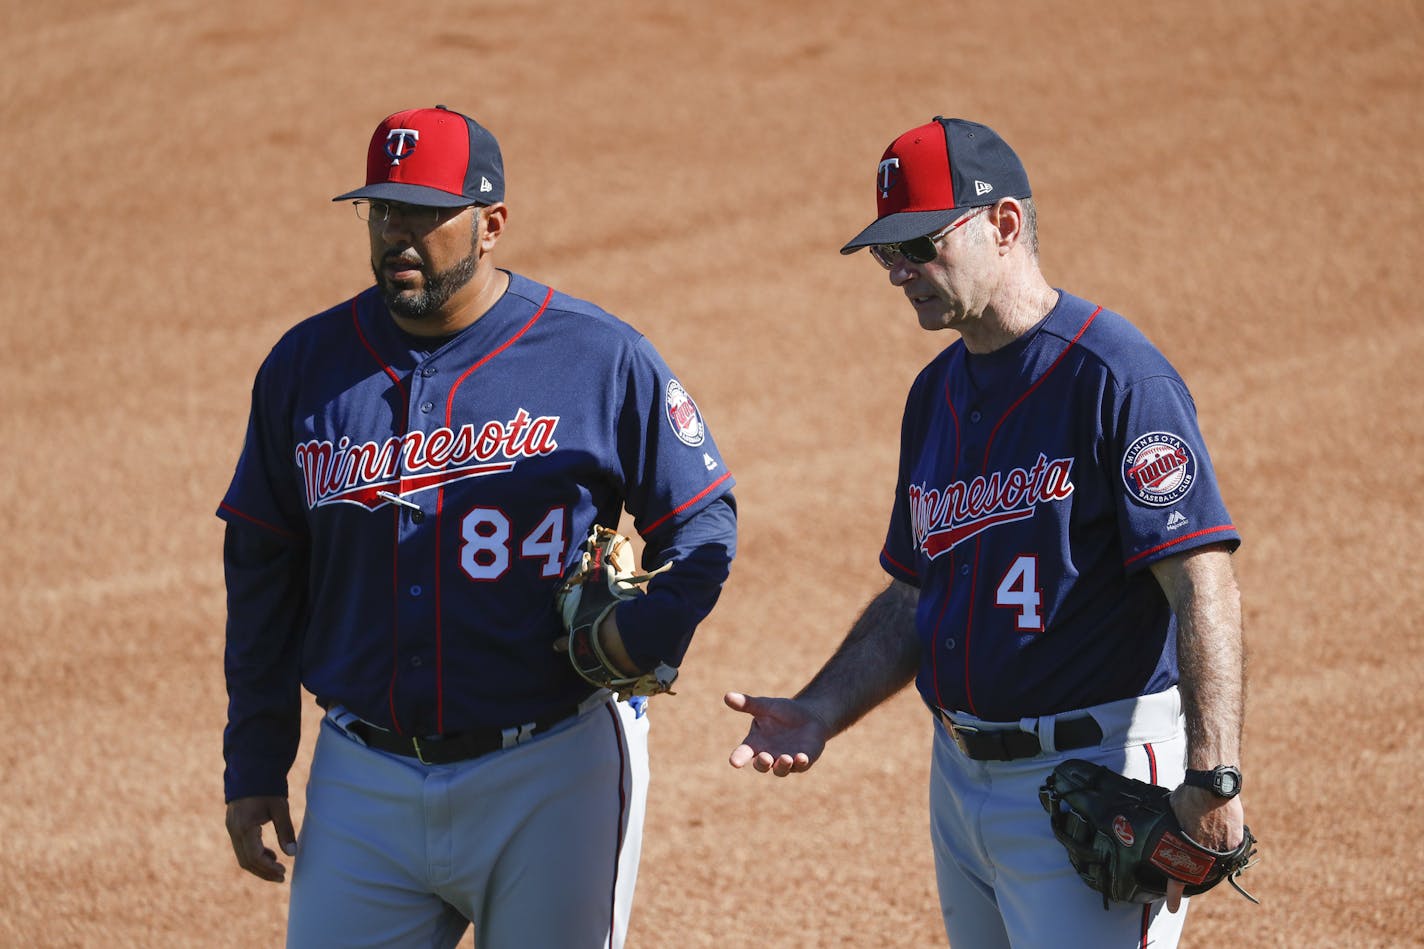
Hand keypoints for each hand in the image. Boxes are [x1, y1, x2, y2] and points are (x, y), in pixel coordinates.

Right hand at [225, 795, 297, 882]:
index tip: (284, 872)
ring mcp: (231, 829)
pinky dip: (255, 855)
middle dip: (264, 872)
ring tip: (278, 869)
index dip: (268, 868)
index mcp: (244, 827)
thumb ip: (285, 830)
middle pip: (246, 861)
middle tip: (282, 877)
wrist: (251, 771)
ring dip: (259, 866)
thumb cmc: (267, 788)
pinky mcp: (234, 827)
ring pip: (242, 857)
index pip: (254, 856)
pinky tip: (270, 855)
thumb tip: (292, 853)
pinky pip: (242, 848)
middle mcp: (234, 831)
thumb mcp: (280, 807)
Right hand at [724, 692, 831, 776]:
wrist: (809, 715)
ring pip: (781, 770)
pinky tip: (801, 757)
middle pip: (761, 766)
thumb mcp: (764, 706)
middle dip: (762, 763)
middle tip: (765, 758)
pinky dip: (800, 763)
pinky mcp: (803, 761)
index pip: (743, 753)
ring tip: (785, 758)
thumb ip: (747, 704)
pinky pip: (801, 766)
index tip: (734, 762)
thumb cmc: (783, 711)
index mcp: (755, 743)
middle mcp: (769, 755)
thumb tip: (726, 696)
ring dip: (782, 766)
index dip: (738, 758)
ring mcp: (786, 760)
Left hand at [1164, 785, 1244, 911]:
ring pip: (1216, 864)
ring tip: (1203, 851)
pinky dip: (1223, 848)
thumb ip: (1173, 829)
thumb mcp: (1172, 814)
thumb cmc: (1188, 795)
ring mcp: (1224, 849)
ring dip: (1209, 860)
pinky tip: (1217, 839)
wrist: (1213, 784)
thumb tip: (1168, 830)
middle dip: (1194, 872)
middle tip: (1187, 869)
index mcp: (1186, 850)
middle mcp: (1206, 854)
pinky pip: (1229, 851)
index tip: (1173, 906)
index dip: (1175, 893)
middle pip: (1200, 872)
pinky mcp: (1237, 841)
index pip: (1178, 878)